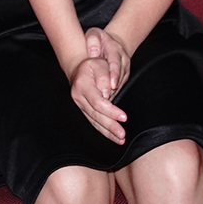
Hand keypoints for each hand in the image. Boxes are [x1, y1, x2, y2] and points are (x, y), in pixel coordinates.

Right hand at [66, 28, 132, 142]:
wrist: (80, 68)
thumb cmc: (92, 64)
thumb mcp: (99, 63)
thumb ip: (104, 76)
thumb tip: (107, 91)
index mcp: (83, 85)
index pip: (98, 102)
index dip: (111, 111)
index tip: (123, 117)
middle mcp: (79, 97)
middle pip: (96, 115)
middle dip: (110, 126)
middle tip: (122, 134)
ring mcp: (80, 105)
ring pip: (94, 121)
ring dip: (107, 132)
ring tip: (120, 139)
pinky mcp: (83, 110)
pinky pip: (93, 122)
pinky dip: (103, 130)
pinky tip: (112, 136)